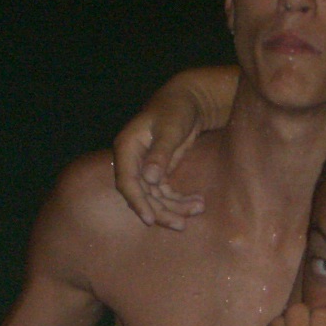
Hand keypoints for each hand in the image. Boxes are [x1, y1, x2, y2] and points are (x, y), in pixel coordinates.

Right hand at [113, 110, 204, 229]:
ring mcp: (145, 168)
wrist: (188, 100)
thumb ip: (160, 153)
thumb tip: (149, 179)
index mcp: (127, 148)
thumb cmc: (176, 109)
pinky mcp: (158, 172)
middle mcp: (132, 160)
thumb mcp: (170, 129)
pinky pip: (165, 193)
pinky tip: (197, 203)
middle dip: (161, 211)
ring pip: (155, 197)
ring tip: (198, 209)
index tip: (150, 219)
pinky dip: (179, 200)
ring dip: (174, 207)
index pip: (127, 181)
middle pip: (141, 194)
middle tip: (181, 224)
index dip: (137, 202)